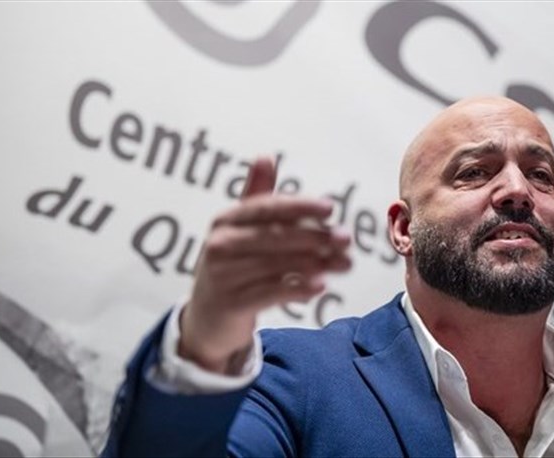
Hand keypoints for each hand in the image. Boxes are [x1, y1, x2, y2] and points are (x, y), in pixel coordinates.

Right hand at [178, 156, 351, 373]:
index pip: (266, 208)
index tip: (329, 208)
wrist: (207, 317)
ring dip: (316, 264)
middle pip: (275, 236)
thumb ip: (256, 197)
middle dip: (315, 237)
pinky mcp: (231, 303)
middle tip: (346, 239)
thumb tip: (265, 156)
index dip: (299, 207)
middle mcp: (220, 244)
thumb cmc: (231, 266)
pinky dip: (298, 288)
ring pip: (278, 265)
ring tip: (343, 264)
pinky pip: (271, 293)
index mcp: (225, 220)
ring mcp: (223, 275)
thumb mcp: (239, 230)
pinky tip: (320, 286)